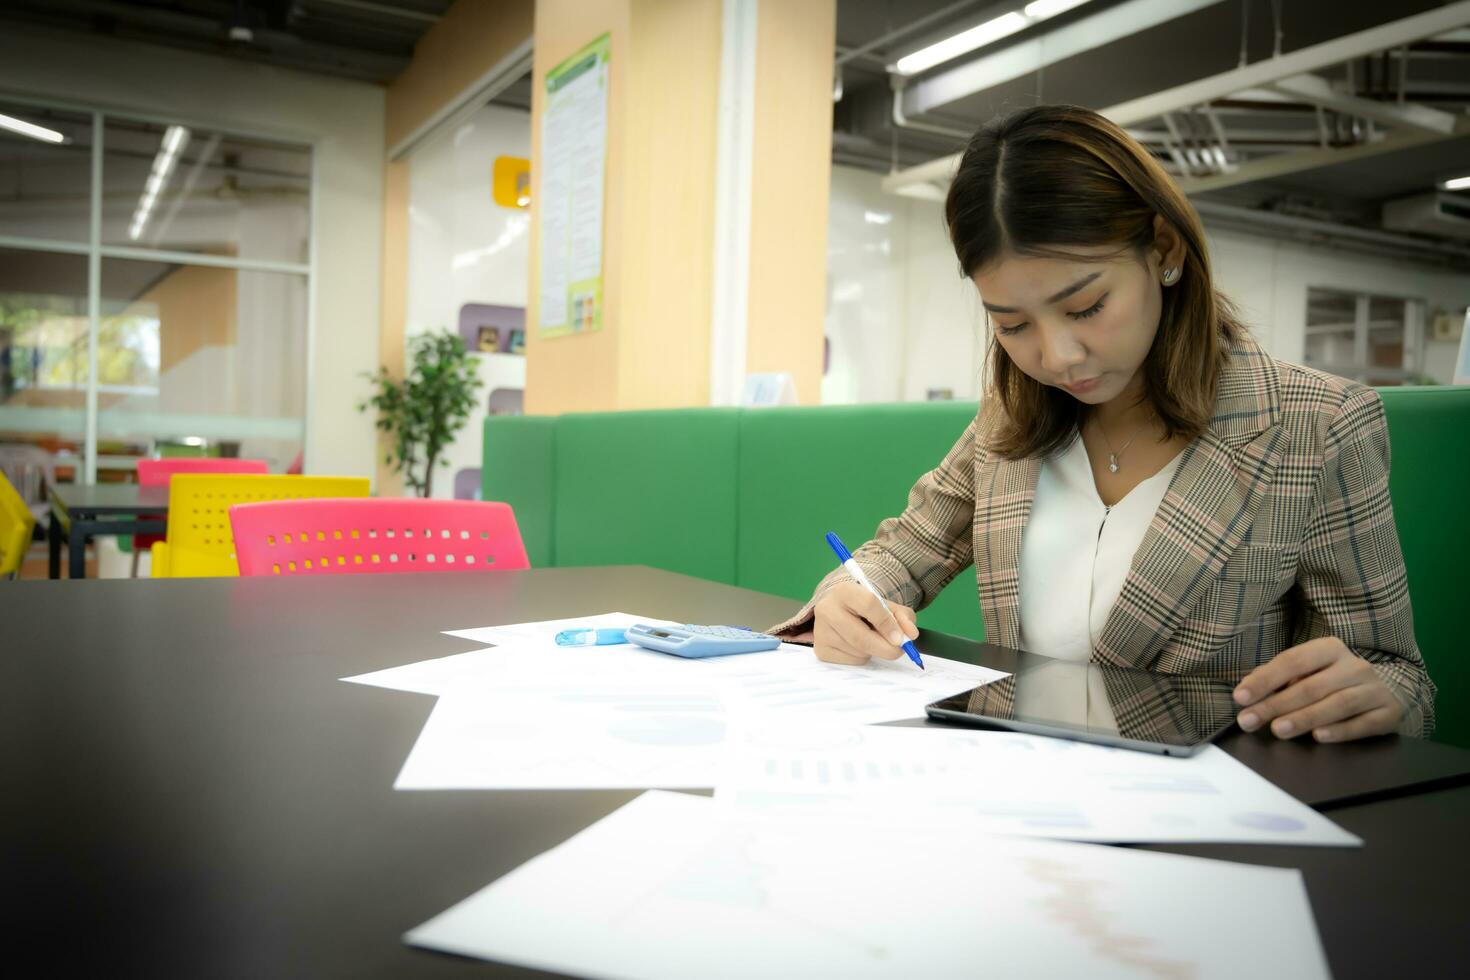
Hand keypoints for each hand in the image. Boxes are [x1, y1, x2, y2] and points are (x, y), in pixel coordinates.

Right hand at [812, 581, 918, 665]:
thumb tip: (909, 635)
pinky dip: (862, 657)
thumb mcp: (887, 606)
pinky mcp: (821, 650)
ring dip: (873, 651)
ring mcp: (821, 631)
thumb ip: (903, 617)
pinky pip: (850, 661)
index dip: (888, 624)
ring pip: (858, 651)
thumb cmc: (866, 608)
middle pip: (861, 637)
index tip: (900, 637)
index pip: (869, 605)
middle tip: (898, 650)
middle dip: (885, 647)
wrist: (841, 611)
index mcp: (845, 591)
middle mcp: (827, 609)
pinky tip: (858, 646)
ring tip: (871, 638)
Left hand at [1232, 637, 1402, 741]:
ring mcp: (1374, 689)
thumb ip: (1277, 678)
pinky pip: (1364, 723)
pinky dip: (1340, 731)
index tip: (1240, 697)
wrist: (1388, 690)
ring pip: (1338, 704)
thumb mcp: (1308, 672)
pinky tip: (1319, 737)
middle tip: (1250, 720)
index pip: (1292, 661)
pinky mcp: (1388, 713)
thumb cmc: (1335, 681)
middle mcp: (1354, 666)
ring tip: (1278, 730)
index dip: (1265, 679)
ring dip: (1305, 718)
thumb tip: (1246, 687)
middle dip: (1276, 705)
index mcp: (1329, 649)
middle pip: (1311, 686)